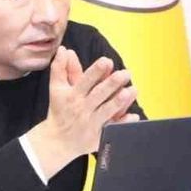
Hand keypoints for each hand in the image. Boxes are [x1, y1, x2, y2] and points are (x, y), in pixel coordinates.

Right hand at [26, 48, 137, 178]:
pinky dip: (123, 123)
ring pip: (107, 110)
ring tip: (132, 90)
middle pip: (99, 94)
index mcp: (72, 95)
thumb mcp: (56, 89)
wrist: (56, 141)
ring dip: (120, 101)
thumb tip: (64, 50)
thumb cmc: (59, 110)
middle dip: (112, 83)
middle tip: (125, 73)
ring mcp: (91, 123)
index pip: (85, 81)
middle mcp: (82, 108)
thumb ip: (60, 68)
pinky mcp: (98, 135)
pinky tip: (134, 115)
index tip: (106, 61)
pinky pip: (113, 129)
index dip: (96, 71)